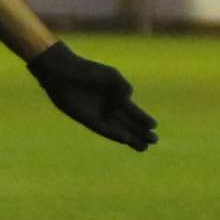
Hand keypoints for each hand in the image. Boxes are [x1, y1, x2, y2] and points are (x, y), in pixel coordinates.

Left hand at [27, 41, 157, 150]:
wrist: (65, 72)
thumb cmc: (89, 71)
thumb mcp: (112, 77)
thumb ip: (123, 88)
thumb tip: (128, 100)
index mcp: (117, 97)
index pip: (134, 113)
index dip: (144, 120)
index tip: (154, 127)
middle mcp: (109, 108)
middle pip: (128, 124)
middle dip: (141, 133)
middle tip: (154, 141)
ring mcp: (98, 114)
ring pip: (118, 130)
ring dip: (130, 138)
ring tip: (143, 147)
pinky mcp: (86, 119)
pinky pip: (103, 129)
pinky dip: (114, 134)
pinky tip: (125, 139)